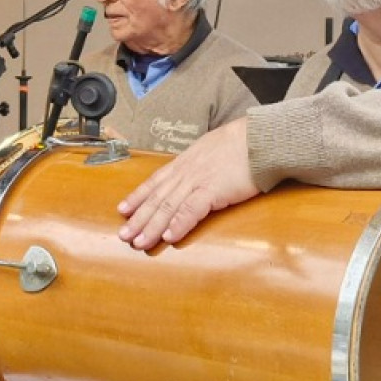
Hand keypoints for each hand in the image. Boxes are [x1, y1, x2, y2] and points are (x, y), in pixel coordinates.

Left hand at [115, 119, 256, 250]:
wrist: (259, 138)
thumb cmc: (240, 144)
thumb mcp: (210, 150)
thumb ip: (197, 164)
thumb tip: (193, 173)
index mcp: (184, 163)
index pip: (154, 182)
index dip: (137, 197)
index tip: (122, 210)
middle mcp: (185, 172)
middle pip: (156, 198)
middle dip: (138, 218)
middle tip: (123, 236)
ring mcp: (197, 181)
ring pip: (168, 206)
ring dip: (152, 226)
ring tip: (139, 242)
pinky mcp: (213, 190)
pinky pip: (191, 210)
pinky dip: (179, 224)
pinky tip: (169, 237)